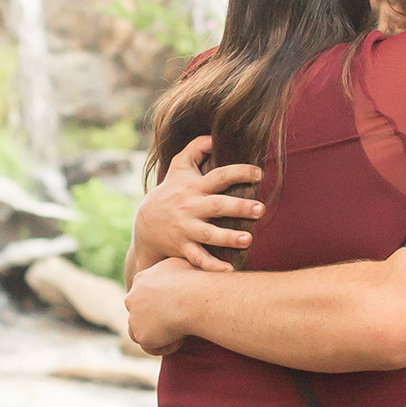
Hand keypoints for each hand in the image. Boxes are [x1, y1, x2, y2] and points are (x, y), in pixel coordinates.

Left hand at [123, 257, 212, 355]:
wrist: (192, 297)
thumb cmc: (194, 279)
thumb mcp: (185, 264)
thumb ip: (179, 269)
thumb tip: (192, 267)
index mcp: (141, 279)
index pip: (144, 292)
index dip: (159, 300)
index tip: (176, 304)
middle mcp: (132, 298)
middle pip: (138, 310)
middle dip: (154, 317)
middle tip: (175, 320)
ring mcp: (134, 318)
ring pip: (139, 329)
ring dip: (156, 333)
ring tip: (177, 333)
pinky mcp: (141, 335)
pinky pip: (150, 346)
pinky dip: (164, 346)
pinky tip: (179, 341)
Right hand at [131, 136, 264, 276]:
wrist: (145, 224)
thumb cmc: (170, 191)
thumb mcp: (178, 167)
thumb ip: (195, 148)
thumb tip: (214, 135)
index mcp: (194, 187)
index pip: (219, 175)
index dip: (239, 172)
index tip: (258, 173)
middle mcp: (191, 207)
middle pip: (217, 206)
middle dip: (238, 207)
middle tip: (260, 209)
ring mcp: (186, 229)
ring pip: (208, 234)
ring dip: (228, 238)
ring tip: (248, 239)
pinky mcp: (182, 247)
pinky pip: (198, 258)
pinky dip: (212, 266)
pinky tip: (229, 271)